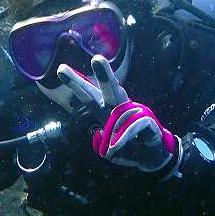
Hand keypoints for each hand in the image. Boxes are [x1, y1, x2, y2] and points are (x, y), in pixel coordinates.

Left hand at [57, 55, 179, 175]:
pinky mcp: (148, 120)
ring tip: (112, 147)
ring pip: (124, 111)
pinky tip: (116, 147)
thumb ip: (101, 141)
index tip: (61, 69)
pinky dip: (125, 138)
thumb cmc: (129, 147)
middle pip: (110, 89)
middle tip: (97, 58)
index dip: (76, 83)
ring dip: (116, 129)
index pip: (89, 96)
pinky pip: (135, 126)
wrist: (153, 157)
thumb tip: (102, 137)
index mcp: (106, 112)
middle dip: (104, 74)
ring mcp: (135, 112)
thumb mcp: (108, 148)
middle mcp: (120, 109)